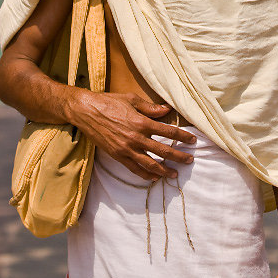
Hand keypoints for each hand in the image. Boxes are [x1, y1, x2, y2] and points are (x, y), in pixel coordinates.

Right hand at [71, 90, 195, 181]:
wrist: (86, 111)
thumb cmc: (108, 102)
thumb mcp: (132, 99)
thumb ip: (151, 108)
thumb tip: (167, 110)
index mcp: (142, 122)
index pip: (169, 132)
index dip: (183, 137)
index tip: (192, 140)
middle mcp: (136, 138)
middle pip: (164, 151)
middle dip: (179, 157)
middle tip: (189, 160)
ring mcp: (126, 149)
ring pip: (150, 164)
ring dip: (165, 170)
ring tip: (174, 174)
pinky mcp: (117, 156)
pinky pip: (134, 169)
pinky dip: (146, 175)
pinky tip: (154, 177)